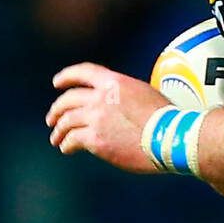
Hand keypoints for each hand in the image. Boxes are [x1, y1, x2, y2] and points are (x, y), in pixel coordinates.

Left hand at [46, 62, 172, 174]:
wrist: (171, 136)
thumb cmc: (166, 117)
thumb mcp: (143, 92)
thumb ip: (124, 94)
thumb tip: (118, 103)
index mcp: (114, 82)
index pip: (83, 72)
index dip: (67, 76)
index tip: (57, 83)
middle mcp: (101, 97)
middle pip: (68, 100)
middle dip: (57, 109)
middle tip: (52, 119)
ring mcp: (96, 118)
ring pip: (66, 121)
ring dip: (58, 130)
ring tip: (56, 139)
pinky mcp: (95, 140)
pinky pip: (72, 140)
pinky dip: (67, 145)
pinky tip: (67, 149)